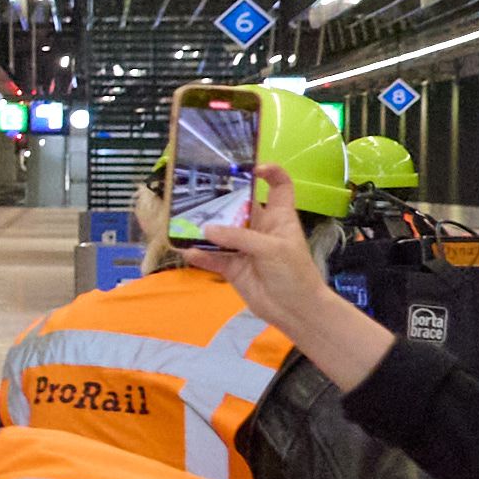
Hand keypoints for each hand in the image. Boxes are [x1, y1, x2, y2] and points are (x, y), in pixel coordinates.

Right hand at [190, 169, 337, 334]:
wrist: (295, 310)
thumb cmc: (295, 273)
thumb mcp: (272, 249)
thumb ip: (240, 237)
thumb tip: (207, 230)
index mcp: (278, 217)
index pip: (279, 186)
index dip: (270, 173)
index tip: (251, 168)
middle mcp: (259, 228)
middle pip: (238, 207)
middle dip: (220, 199)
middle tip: (197, 191)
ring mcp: (244, 248)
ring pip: (220, 232)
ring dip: (203, 228)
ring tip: (183, 220)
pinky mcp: (232, 267)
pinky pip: (212, 257)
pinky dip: (199, 255)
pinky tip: (186, 251)